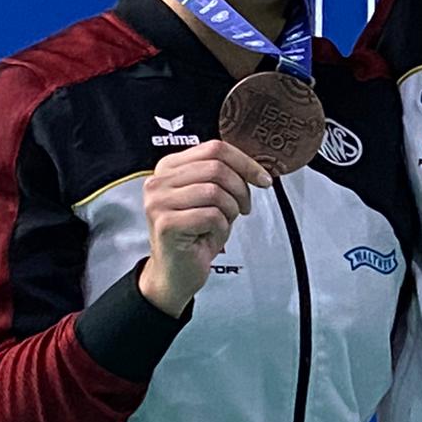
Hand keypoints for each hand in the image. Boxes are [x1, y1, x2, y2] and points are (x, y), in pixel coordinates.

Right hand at [139, 140, 271, 316]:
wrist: (176, 272)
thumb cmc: (196, 234)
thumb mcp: (211, 197)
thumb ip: (223, 175)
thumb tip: (255, 167)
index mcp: (169, 167)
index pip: (214, 148)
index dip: (245, 162)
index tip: (263, 179)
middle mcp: (159, 181)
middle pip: (216, 168)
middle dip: (240, 189)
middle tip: (244, 207)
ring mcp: (158, 202)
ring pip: (215, 191)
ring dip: (230, 210)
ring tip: (222, 223)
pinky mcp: (166, 224)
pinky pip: (211, 215)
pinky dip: (221, 228)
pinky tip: (210, 236)